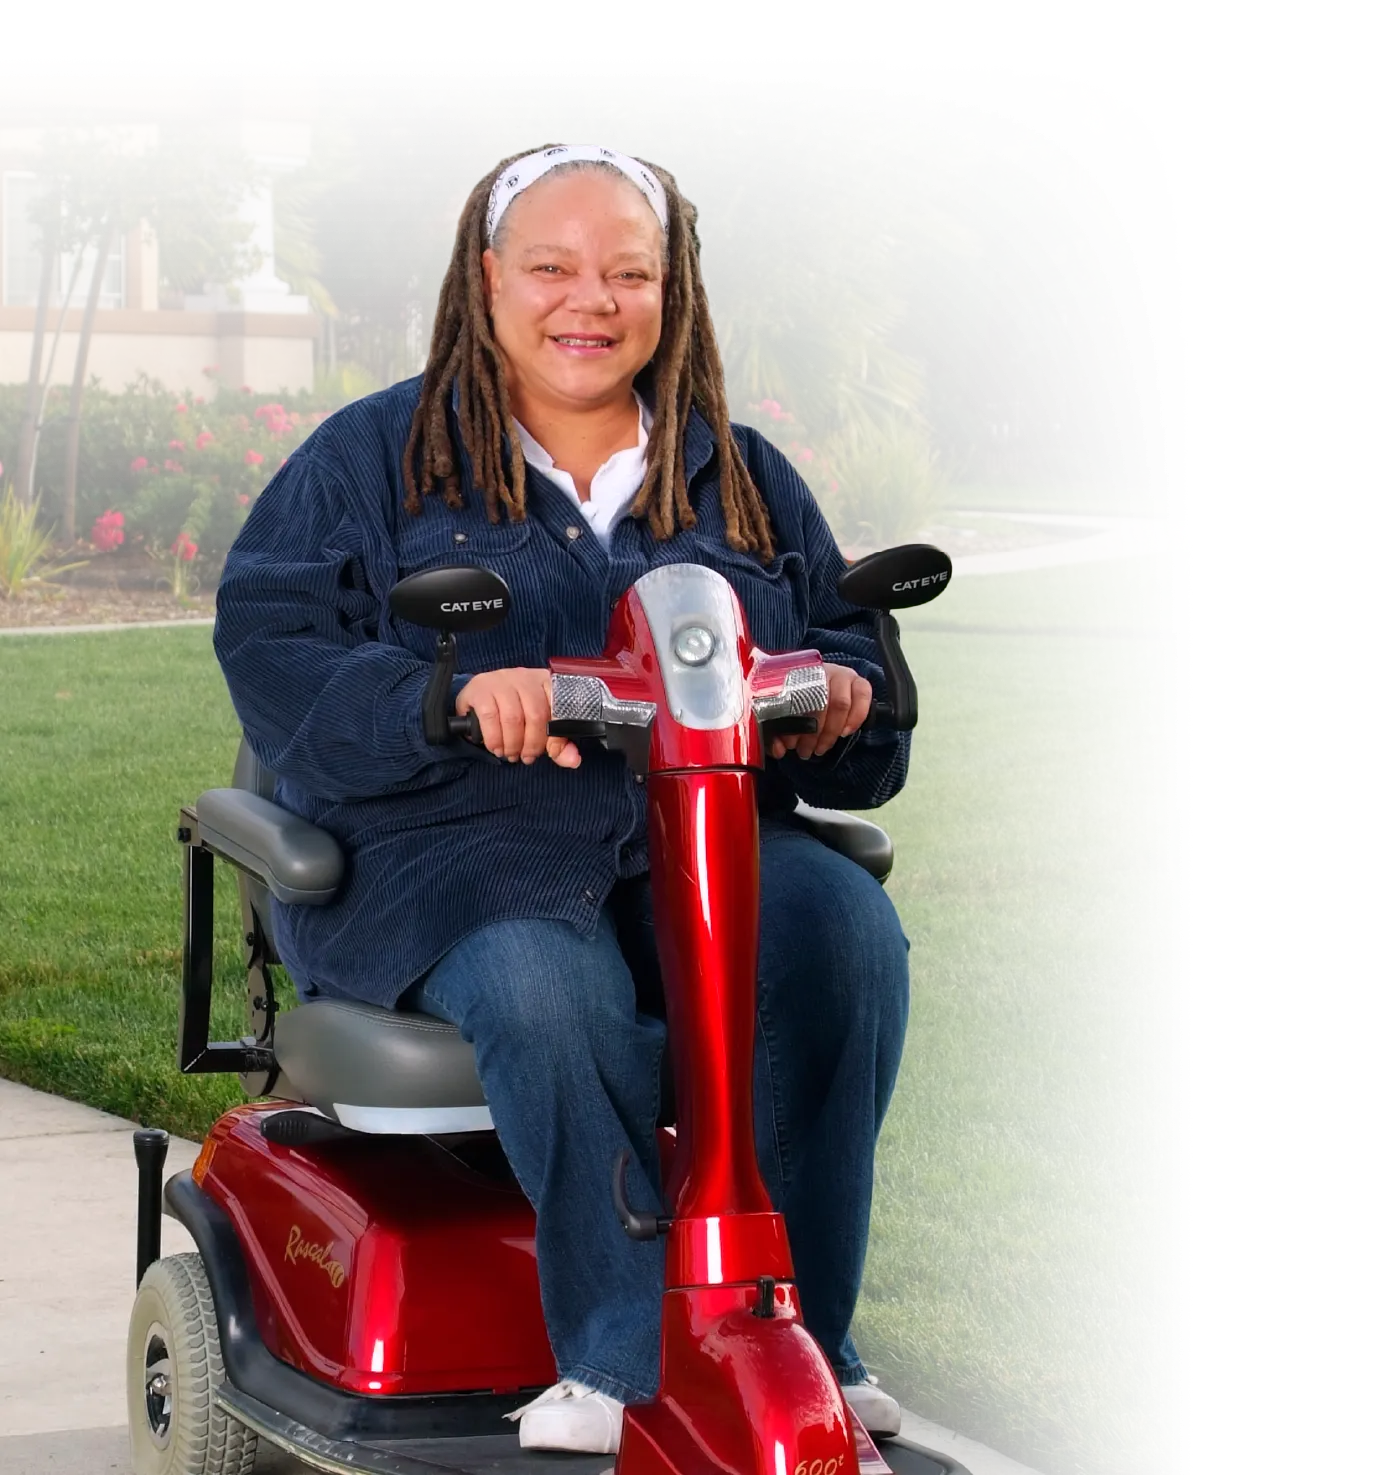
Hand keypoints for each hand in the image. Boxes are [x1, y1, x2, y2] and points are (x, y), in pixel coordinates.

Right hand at [456, 669, 580, 766]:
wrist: (478, 698)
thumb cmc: (514, 711)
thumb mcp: (538, 725)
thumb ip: (558, 743)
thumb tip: (573, 760)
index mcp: (546, 682)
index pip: (559, 708)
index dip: (556, 736)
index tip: (552, 752)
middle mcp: (525, 677)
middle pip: (536, 714)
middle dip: (532, 744)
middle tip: (527, 757)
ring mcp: (502, 680)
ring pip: (513, 717)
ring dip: (513, 744)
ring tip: (511, 754)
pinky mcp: (480, 688)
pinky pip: (490, 717)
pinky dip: (494, 738)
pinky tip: (496, 747)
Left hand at [768, 663, 872, 761]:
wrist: (820, 684)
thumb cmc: (798, 701)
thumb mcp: (782, 714)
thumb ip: (776, 732)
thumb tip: (778, 750)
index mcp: (799, 674)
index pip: (797, 697)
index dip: (795, 725)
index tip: (790, 743)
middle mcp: (823, 671)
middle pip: (821, 702)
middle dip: (814, 733)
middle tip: (807, 751)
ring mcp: (844, 675)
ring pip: (842, 703)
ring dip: (832, 731)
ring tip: (821, 748)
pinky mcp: (860, 683)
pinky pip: (863, 698)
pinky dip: (855, 718)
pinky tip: (844, 733)